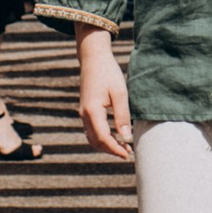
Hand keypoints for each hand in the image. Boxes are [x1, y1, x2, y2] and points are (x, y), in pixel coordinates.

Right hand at [75, 28, 133, 159]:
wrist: (93, 58)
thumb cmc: (108, 73)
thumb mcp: (120, 93)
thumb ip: (122, 116)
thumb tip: (126, 137)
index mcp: (92, 111)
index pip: (103, 138)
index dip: (116, 149)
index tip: (128, 154)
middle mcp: (84, 114)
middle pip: (96, 142)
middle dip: (111, 150)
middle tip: (128, 152)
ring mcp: (83, 113)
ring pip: (92, 137)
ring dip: (106, 145)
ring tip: (123, 146)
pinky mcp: (85, 110)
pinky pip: (91, 130)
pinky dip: (102, 138)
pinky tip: (115, 136)